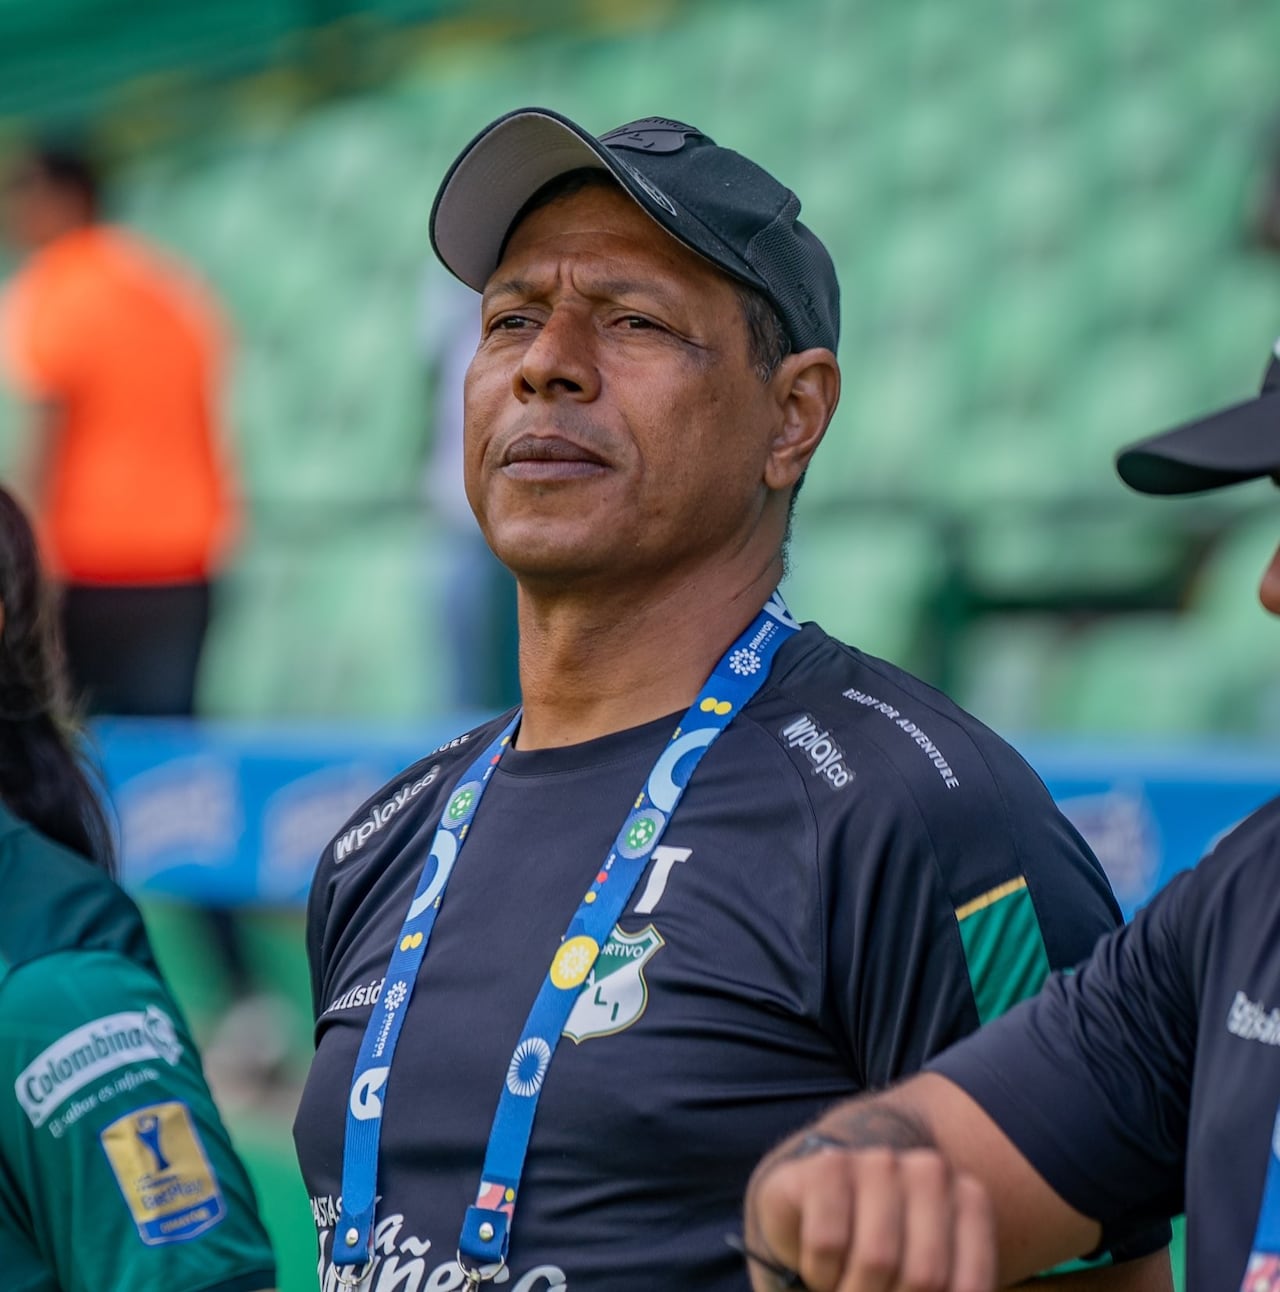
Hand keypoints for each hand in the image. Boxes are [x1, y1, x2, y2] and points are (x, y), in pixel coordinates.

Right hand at [743, 1136, 996, 1291]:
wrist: (819, 1215)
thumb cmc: (885, 1260)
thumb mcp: (922, 1277)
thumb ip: (937, 1287)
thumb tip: (927, 1290)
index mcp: (969, 1200)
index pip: (968, 1287)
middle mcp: (930, 1172)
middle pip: (925, 1275)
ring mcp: (879, 1162)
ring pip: (877, 1258)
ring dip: (851, 1291)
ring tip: (844, 1286)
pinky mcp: (828, 1165)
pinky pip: (828, 1241)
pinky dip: (820, 1270)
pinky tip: (821, 1263)